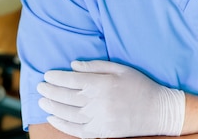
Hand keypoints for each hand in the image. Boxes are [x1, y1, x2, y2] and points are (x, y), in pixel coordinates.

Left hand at [37, 60, 184, 137]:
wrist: (158, 111)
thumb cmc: (139, 85)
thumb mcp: (120, 69)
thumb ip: (95, 66)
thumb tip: (72, 65)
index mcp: (102, 84)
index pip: (71, 80)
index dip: (56, 78)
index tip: (47, 75)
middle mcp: (98, 102)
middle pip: (66, 96)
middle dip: (50, 91)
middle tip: (40, 87)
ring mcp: (99, 119)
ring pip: (68, 113)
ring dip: (52, 106)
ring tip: (42, 100)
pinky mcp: (101, 132)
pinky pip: (76, 130)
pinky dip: (61, 124)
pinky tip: (52, 117)